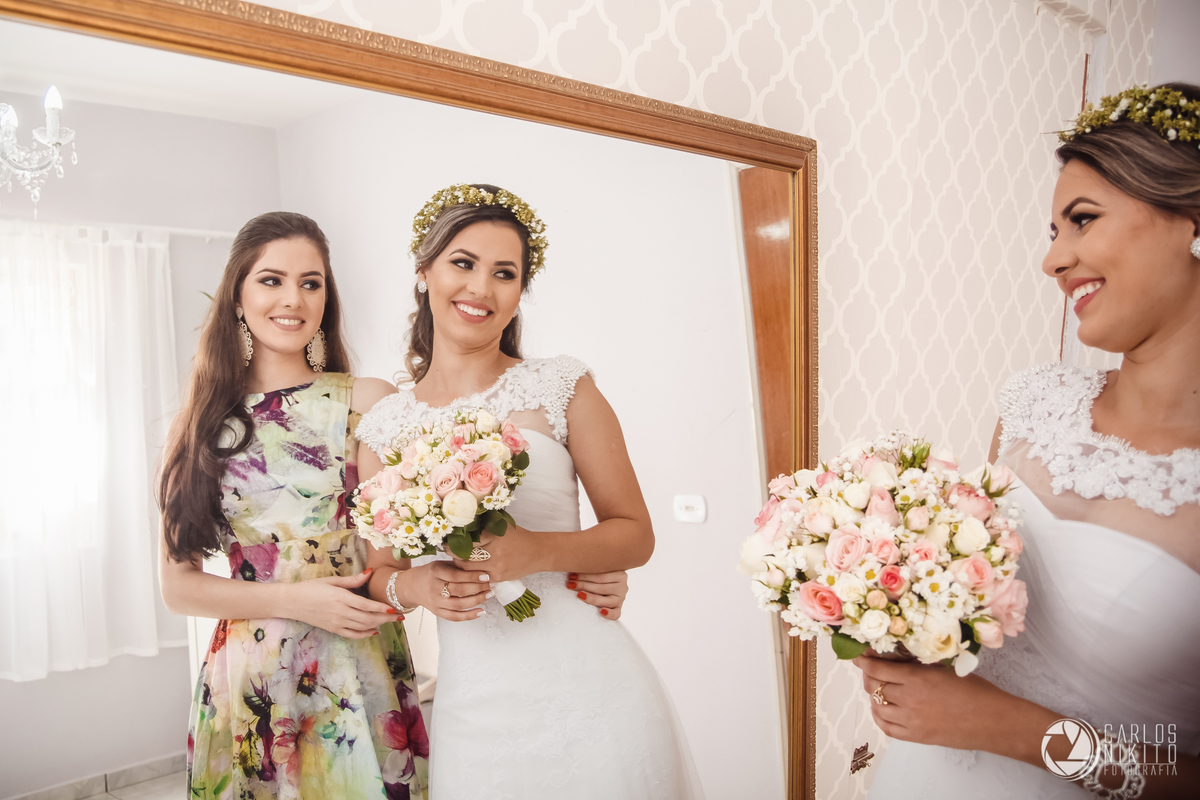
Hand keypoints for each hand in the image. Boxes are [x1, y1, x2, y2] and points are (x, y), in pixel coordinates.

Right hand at [286, 568, 400, 638]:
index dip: (382, 608)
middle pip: (368, 618)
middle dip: (386, 619)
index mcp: (341, 597)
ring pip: (362, 627)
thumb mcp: (332, 580)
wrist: (292, 602)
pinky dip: (365, 634)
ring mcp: (337, 622)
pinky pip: (352, 635)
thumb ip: (352, 580)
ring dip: (378, 625)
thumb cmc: (311, 587)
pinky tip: (374, 631)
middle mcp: (341, 612)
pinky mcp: (333, 629)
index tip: (395, 609)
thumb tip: (370, 573)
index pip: (366, 605)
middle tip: (400, 617)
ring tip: (391, 622)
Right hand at [403, 561, 492, 621]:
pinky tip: (481, 611)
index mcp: (435, 572)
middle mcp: (434, 588)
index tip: (486, 576)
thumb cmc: (430, 573)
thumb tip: (480, 564)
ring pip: (458, 605)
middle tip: (491, 585)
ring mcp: (435, 602)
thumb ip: (457, 565)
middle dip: (478, 588)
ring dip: (476, 601)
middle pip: (459, 590)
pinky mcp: (437, 612)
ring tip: (489, 594)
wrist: (411, 587)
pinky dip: (469, 616)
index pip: (456, 576)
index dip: (472, 577)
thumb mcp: (440, 564)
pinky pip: (454, 617)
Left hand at [450, 529, 538, 582]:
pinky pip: (478, 578)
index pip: (467, 540)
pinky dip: (471, 574)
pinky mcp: (498, 577)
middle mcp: (494, 552)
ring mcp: (496, 566)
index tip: (446, 540)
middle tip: (446, 550)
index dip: (454, 541)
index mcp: (494, 535)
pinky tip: (466, 571)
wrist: (537, 552)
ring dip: (459, 565)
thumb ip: (487, 524)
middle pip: (464, 556)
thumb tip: (466, 522)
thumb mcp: (504, 526)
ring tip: (454, 560)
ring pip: (468, 569)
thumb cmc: (519, 536)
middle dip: (452, 554)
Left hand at [567, 570, 628, 619]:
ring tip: (579, 594)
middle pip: (601, 587)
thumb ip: (593, 570)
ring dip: (591, 597)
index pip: (601, 576)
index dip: (585, 576)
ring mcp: (621, 599)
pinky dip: (609, 613)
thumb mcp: (601, 570)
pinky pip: (616, 614)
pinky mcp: (619, 609)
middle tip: (570, 584)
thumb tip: (573, 572)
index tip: (571, 576)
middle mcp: (623, 587)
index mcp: (620, 575)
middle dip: (584, 585)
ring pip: (607, 600)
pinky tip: (601, 612)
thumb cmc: (601, 576)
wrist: (610, 586)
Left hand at [852, 654, 1035, 753]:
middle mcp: (910, 700)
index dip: (863, 661)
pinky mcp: (917, 737)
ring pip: (877, 707)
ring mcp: (912, 721)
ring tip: (881, 690)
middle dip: (870, 676)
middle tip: (873, 671)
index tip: (858, 655)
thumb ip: (919, 665)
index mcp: (918, 679)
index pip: (878, 668)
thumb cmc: (977, 691)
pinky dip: (881, 717)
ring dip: (875, 697)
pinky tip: (884, 710)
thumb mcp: (945, 669)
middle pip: (874, 687)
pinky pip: (887, 728)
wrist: (995, 722)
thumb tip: (896, 658)